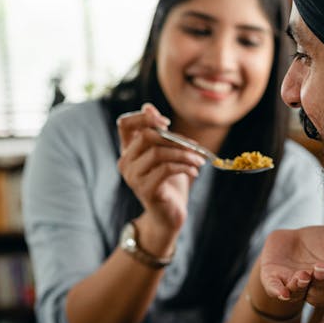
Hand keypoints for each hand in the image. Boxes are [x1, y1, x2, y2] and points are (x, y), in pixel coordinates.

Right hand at [116, 103, 205, 231]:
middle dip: (175, 138)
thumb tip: (148, 106)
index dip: (144, 117)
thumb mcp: (166, 154)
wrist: (168, 216)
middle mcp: (126, 162)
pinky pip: (166, 170)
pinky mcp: (145, 190)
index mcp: (128, 150)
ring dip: (185, 154)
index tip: (166, 122)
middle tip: (194, 146)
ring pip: (158, 153)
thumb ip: (159, 133)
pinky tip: (195, 171)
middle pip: (146, 136)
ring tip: (199, 160)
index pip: (124, 124)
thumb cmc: (169, 183)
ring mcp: (133, 177)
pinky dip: (185, 167)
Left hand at [259, 226, 323, 306]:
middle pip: (319, 297)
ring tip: (303, 275)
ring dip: (301, 287)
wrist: (292, 237)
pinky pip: (275, 290)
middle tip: (320, 268)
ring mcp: (293, 286)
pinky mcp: (273, 280)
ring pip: (298, 295)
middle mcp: (313, 290)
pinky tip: (283, 293)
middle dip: (320, 284)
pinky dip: (279, 292)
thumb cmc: (321, 242)